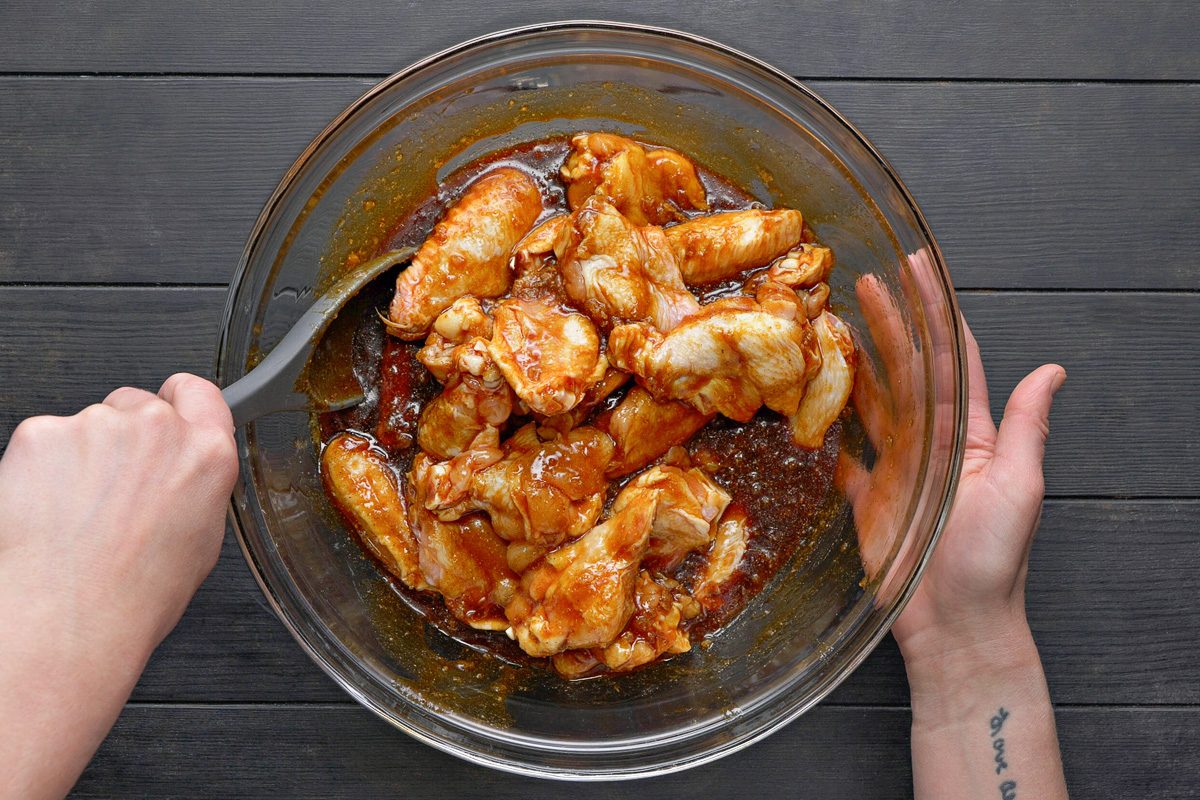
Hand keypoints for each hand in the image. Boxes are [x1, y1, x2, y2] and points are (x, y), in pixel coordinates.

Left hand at [0, 373, 237, 798]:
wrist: (68, 618)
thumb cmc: (133, 595)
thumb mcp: (203, 541)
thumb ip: (198, 484)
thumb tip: (182, 475)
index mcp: (206, 455)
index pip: (198, 392)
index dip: (179, 404)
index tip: (168, 415)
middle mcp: (157, 429)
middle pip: (137, 405)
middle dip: (124, 438)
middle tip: (112, 492)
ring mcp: (97, 426)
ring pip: (88, 425)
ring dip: (81, 457)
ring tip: (76, 516)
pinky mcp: (42, 434)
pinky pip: (44, 440)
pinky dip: (41, 470)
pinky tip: (48, 513)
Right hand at [838, 266, 1068, 798]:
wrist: (956, 624)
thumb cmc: (995, 560)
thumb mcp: (1022, 486)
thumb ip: (1027, 427)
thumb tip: (1053, 371)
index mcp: (970, 434)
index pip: (953, 360)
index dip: (937, 314)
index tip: (921, 271)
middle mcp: (931, 441)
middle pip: (906, 370)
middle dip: (888, 322)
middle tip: (867, 279)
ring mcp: (897, 467)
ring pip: (873, 401)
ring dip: (856, 362)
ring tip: (833, 322)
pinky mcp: (867, 498)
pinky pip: (843, 453)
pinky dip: (827, 427)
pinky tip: (809, 399)